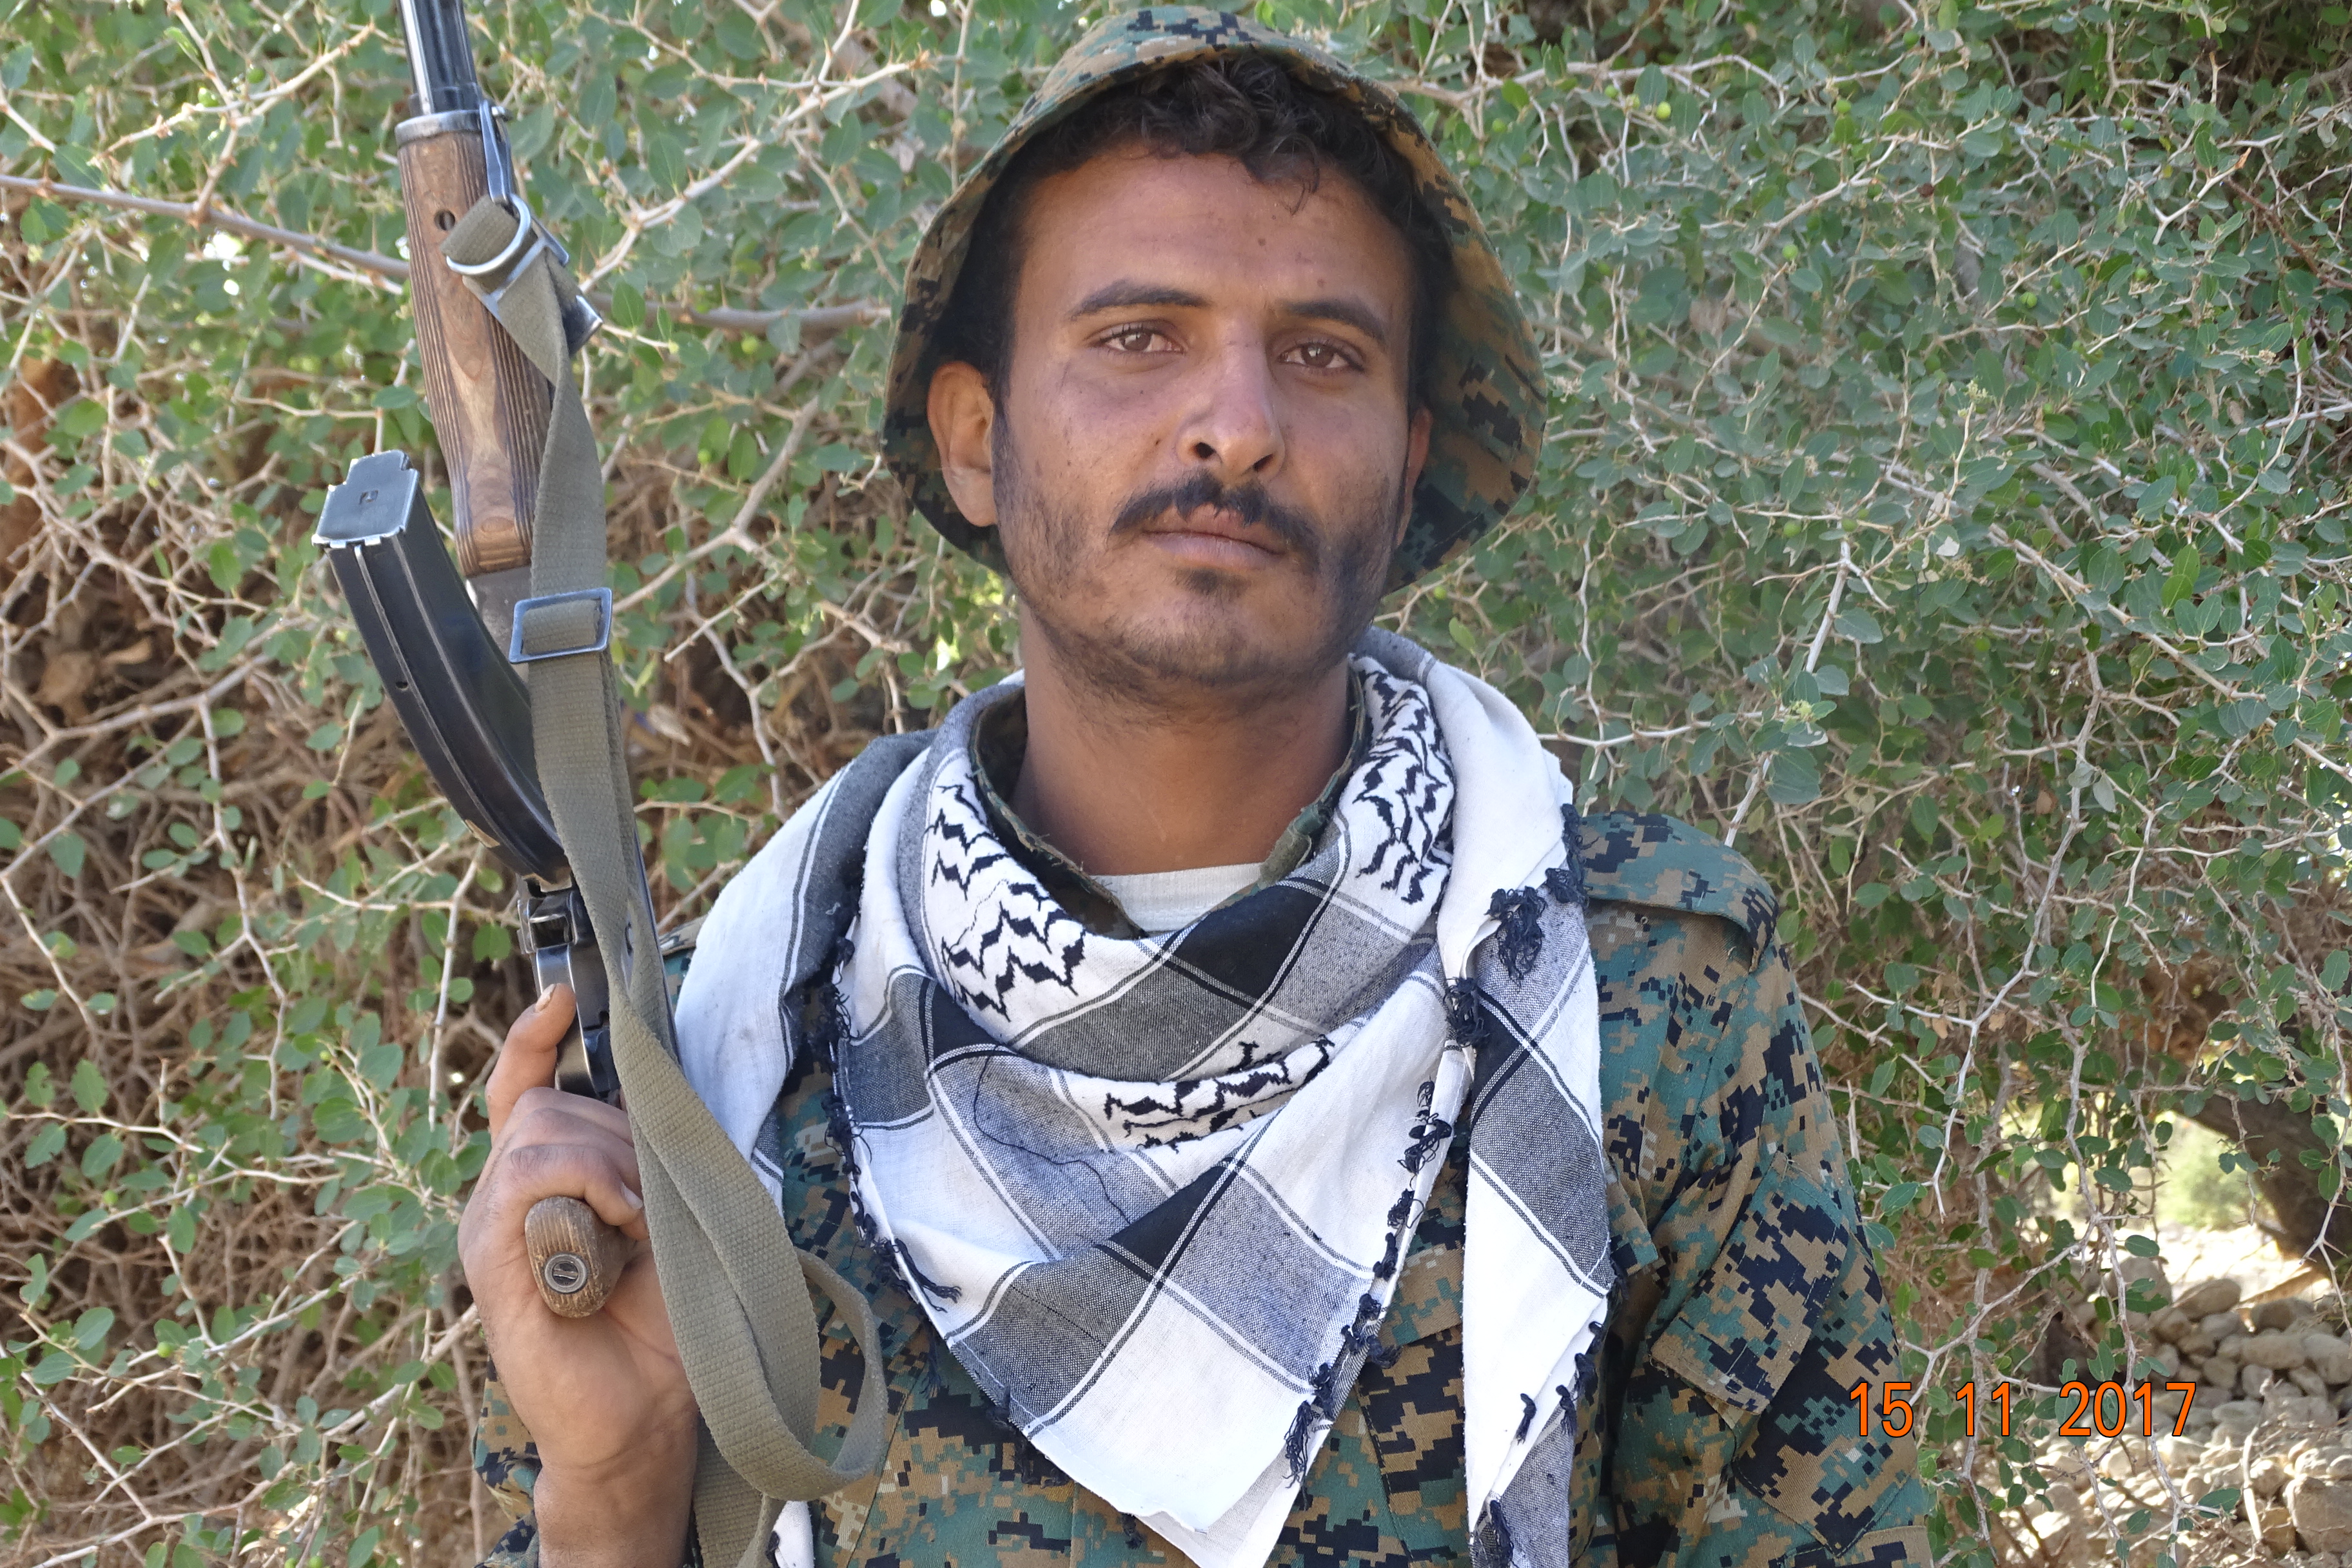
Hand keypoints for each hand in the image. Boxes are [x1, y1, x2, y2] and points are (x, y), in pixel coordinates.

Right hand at [458, 986, 696, 1565]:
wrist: (649, 1409)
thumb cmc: (667, 1313)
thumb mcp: (669, 1211)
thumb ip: (645, 1155)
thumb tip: (652, 1091)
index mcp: (549, 1177)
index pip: (521, 1087)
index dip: (533, 1039)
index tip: (560, 994)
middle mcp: (508, 1193)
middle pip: (549, 1102)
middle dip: (617, 1133)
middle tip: (653, 1201)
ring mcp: (493, 1224)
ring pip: (541, 1132)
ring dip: (608, 1164)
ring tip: (637, 1226)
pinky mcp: (489, 1259)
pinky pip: (526, 1179)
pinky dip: (583, 1188)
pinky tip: (617, 1231)